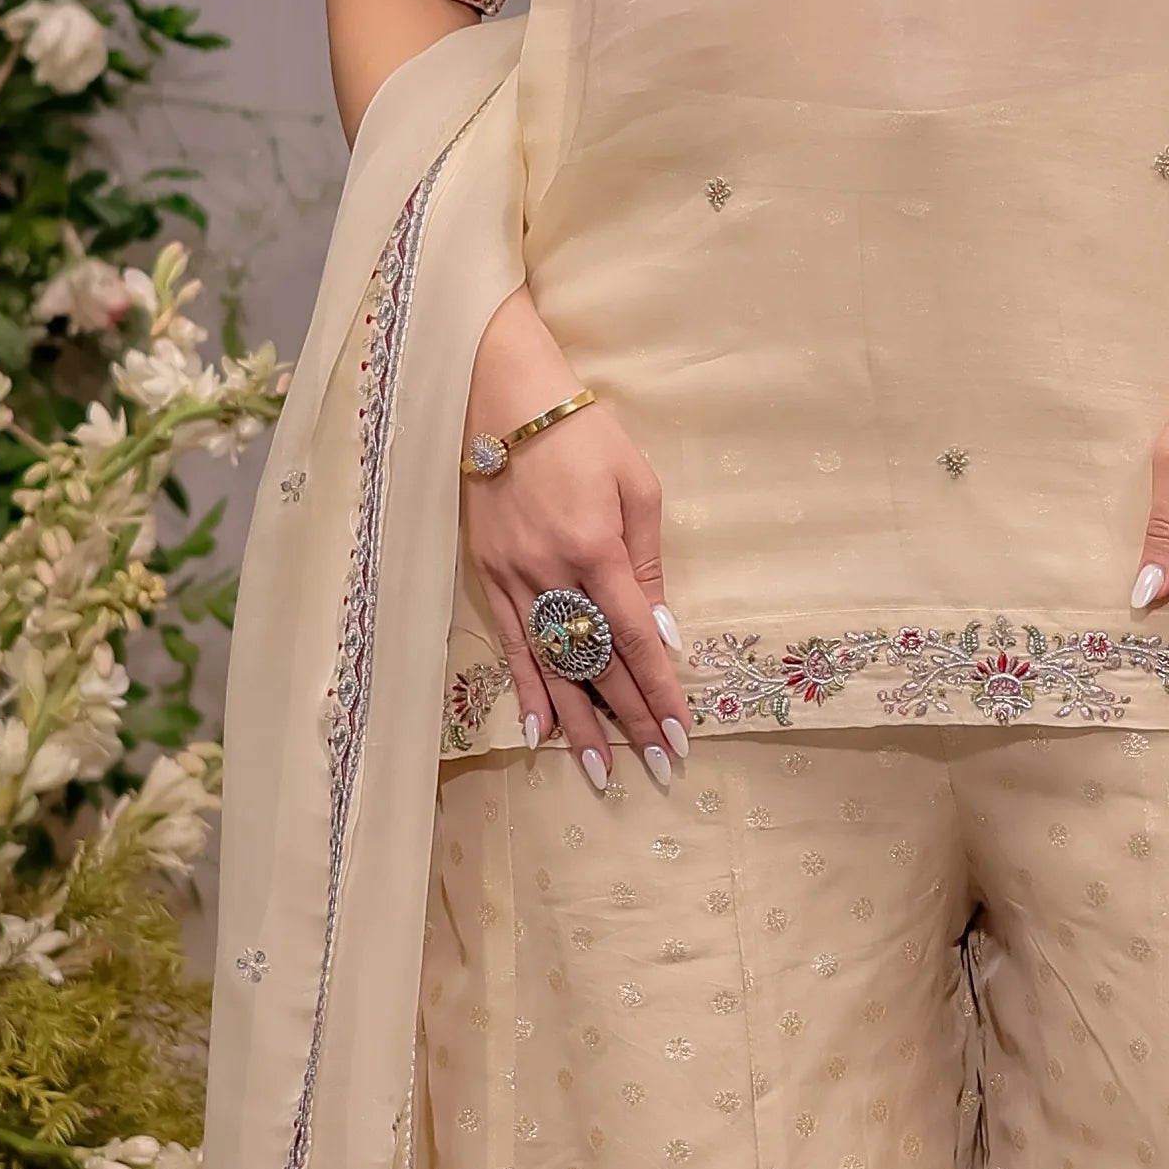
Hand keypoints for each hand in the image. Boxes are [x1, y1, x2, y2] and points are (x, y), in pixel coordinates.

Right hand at [463, 290, 685, 786]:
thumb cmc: (583, 433)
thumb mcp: (636, 483)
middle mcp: (551, 574)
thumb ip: (650, 560)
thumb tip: (663, 631)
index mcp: (596, 549)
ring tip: (601, 772)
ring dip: (579, 724)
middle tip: (658, 766)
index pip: (635, 639)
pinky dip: (524, 691)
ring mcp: (513, 579)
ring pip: (551, 665)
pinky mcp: (486, 576)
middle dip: (631, 719)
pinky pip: (508, 646)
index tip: (682, 734)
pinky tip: (538, 732)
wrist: (501, 396)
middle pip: (596, 663)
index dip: (659, 691)